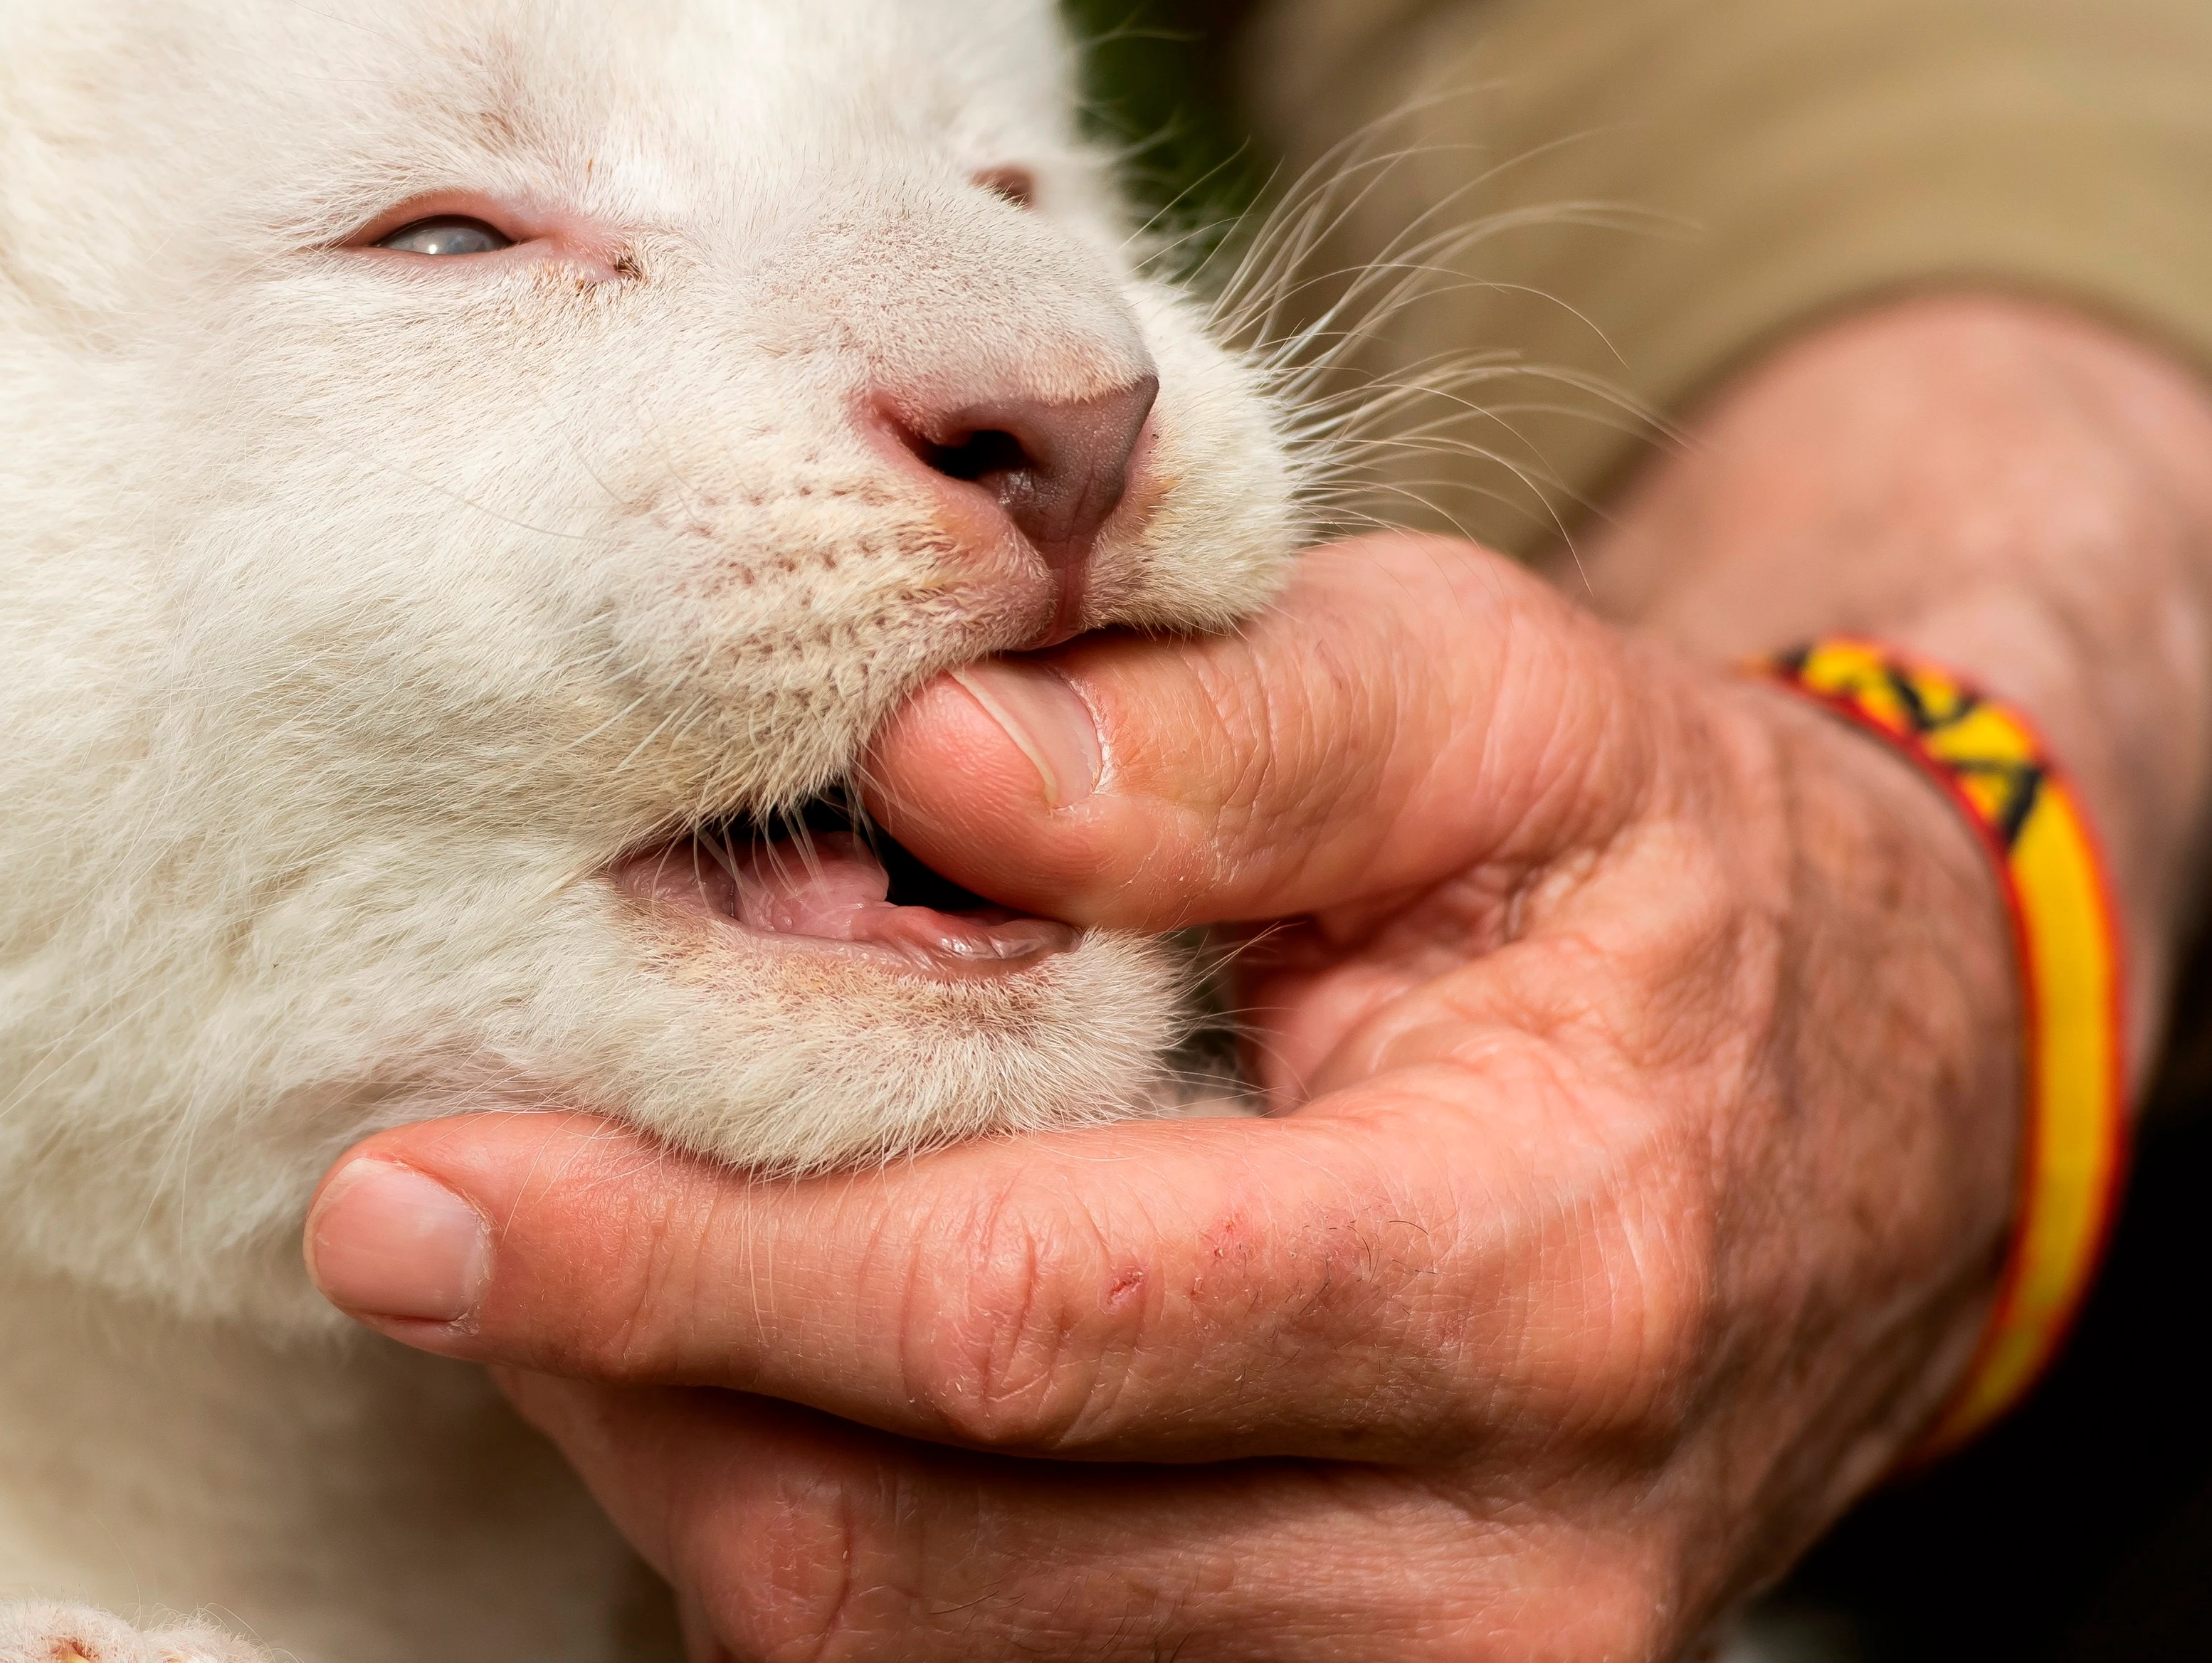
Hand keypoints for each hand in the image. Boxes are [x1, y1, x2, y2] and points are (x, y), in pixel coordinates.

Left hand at [301, 297, 2211, 1658]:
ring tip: (601, 1239)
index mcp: (1521, 1262)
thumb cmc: (1636, 871)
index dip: (686, 1264)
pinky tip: (745, 1348)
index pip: (1022, 1321)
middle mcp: (1476, 1555)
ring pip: (893, 1652)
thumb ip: (1229, 727)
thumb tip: (921, 758)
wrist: (1854, 1110)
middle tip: (421, 1201)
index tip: (413, 1193)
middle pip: (901, 1551)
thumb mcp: (1495, 700)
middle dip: (619, 1371)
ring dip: (679, 1450)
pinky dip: (800, 1518)